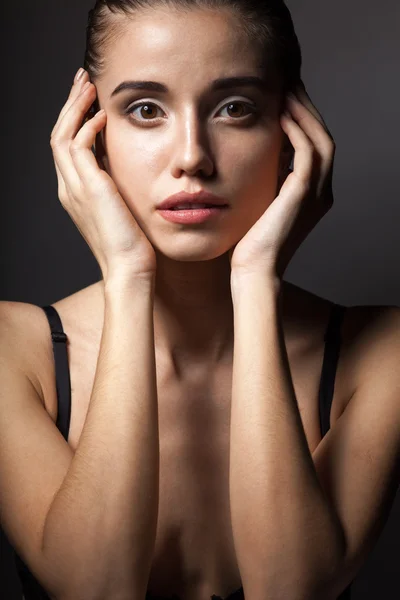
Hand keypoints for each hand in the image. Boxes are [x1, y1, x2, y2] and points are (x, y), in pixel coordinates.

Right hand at [50, 69, 156, 281]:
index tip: (89, 99)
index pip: (68, 146)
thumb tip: (125, 164)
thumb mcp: (122, 207)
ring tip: (88, 85)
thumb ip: (116, 184)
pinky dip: (87, 127)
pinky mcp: (88, 188)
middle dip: (70, 105)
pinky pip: (77, 147)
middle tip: (83, 80)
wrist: (129, 267)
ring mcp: (74, 187)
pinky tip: (102, 116)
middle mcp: (68, 187)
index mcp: (75, 192)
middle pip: (59, 135)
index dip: (75, 119)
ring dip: (74, 108)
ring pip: (62, 135)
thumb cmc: (132, 243)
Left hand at [229, 81, 335, 281]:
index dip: (304, 120)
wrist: (254, 271)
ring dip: (305, 113)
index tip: (285, 98)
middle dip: (308, 109)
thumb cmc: (251, 244)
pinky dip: (298, 131)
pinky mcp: (303, 195)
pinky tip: (282, 115)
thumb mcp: (262, 204)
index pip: (315, 147)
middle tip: (290, 83)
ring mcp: (317, 194)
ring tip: (288, 90)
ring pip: (321, 141)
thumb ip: (268, 180)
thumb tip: (259, 156)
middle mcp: (322, 192)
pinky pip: (308, 154)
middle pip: (323, 138)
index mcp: (313, 195)